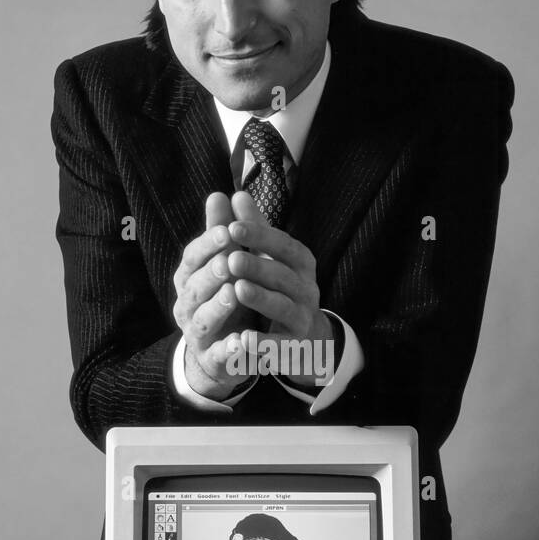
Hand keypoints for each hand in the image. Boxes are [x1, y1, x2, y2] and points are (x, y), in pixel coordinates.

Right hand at [172, 192, 259, 398]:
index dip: (209, 244)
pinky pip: (221, 354)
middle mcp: (187, 306)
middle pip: (195, 288)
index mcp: (189, 279)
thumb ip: (222, 233)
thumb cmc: (225, 297)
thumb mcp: (224, 263)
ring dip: (217, 307)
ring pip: (203, 320)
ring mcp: (198, 334)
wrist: (224, 349)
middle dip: (212, 273)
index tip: (228, 231)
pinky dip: (230, 348)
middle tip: (230, 261)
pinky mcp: (215, 359)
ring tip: (234, 292)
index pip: (193, 258)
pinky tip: (243, 340)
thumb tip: (220, 194)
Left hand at [225, 190, 334, 387]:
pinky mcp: (295, 345)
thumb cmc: (279, 288)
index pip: (283, 244)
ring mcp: (303, 317)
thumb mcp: (270, 258)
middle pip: (283, 275)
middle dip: (258, 266)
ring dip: (262, 298)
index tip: (233, 227)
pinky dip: (264, 342)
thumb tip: (236, 194)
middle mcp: (306, 287)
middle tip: (232, 259)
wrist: (304, 337)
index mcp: (300, 262)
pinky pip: (280, 343)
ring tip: (239, 290)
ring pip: (284, 306)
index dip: (260, 236)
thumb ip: (254, 230)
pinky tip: (243, 338)